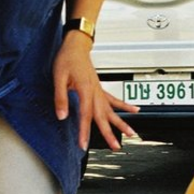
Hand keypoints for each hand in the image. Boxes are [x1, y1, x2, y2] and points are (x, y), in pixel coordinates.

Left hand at [53, 32, 138, 150]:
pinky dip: (125, 106)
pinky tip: (134, 110)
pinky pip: (115, 100)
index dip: (84, 132)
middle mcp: (95, 92)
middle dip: (109, 134)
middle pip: (104, 117)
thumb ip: (60, 98)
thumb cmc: (67, 59)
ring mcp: (100, 91)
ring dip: (122, 123)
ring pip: (112, 111)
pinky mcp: (100, 89)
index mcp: (85, 89)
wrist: (76, 46)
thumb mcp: (58, 78)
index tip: (83, 145)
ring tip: (131, 134)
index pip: (85, 115)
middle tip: (115, 147)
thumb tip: (62, 116)